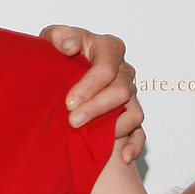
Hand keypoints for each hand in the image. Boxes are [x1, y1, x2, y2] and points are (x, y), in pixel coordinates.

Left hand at [42, 25, 144, 163]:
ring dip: (114, 128)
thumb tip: (68, 46)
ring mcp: (130, 95)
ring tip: (90, 138)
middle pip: (121, 91)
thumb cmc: (59, 54)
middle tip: (72, 121)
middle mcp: (124, 71)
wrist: (60, 72)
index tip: (69, 101)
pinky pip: (140, 133)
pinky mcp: (130, 116)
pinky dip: (134, 145)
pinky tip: (122, 157)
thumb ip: (59, 36)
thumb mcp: (53, 39)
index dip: (89, 85)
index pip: (106, 66)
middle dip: (97, 108)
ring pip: (134, 113)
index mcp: (109, 49)